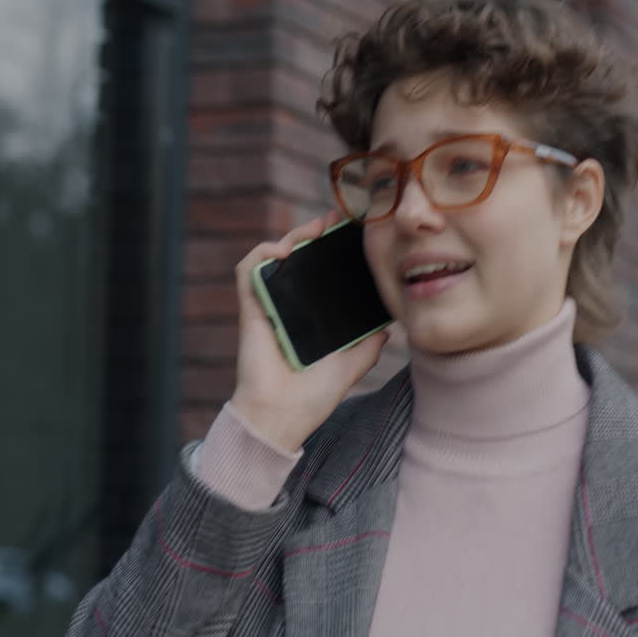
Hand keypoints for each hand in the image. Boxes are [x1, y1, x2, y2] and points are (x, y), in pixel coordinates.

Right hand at [229, 213, 389, 452]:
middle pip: (300, 257)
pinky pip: (248, 270)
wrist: (283, 416)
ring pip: (275, 256)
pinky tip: (283, 250)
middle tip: (338, 220)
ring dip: (293, 235)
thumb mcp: (352, 364)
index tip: (353, 232)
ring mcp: (268, 305)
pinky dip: (262, 253)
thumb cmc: (313, 396)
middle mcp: (288, 306)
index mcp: (310, 315)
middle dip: (317, 232)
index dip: (333, 249)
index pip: (321, 272)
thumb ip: (368, 344)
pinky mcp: (251, 308)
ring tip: (316, 230)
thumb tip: (389, 326)